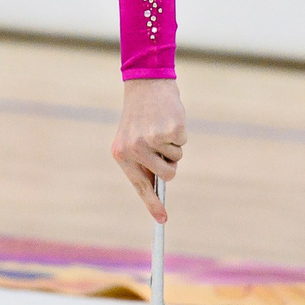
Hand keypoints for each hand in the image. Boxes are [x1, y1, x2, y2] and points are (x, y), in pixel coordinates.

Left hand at [110, 78, 184, 222]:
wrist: (146, 84)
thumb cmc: (140, 116)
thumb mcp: (133, 140)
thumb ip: (144, 163)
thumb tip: (160, 189)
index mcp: (122, 154)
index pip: (140, 186)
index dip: (152, 204)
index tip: (162, 220)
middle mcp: (135, 149)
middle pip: (166, 175)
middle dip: (170, 164)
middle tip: (161, 144)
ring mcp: (152, 140)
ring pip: (176, 159)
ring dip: (173, 146)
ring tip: (160, 127)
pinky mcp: (169, 131)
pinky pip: (182, 143)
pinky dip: (180, 133)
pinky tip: (168, 119)